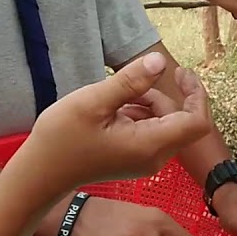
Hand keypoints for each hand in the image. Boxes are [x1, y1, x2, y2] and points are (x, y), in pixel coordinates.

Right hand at [27, 52, 211, 187]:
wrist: (39, 174)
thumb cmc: (62, 139)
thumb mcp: (94, 102)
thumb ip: (130, 82)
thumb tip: (160, 61)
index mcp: (151, 145)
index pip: (197, 121)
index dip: (196, 94)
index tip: (179, 72)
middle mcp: (155, 157)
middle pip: (180, 120)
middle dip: (161, 96)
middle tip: (127, 87)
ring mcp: (146, 161)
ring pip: (164, 124)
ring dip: (147, 104)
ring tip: (112, 100)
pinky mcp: (135, 159)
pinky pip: (150, 132)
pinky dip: (138, 115)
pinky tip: (111, 112)